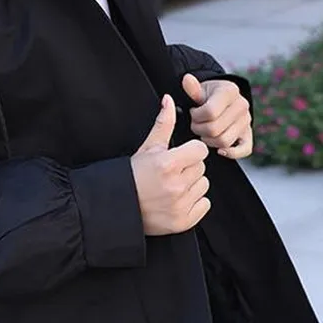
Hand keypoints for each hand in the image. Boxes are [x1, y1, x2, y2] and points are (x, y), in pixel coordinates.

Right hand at [130, 94, 210, 235]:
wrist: (118, 206)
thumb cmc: (132, 176)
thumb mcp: (147, 147)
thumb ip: (163, 124)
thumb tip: (168, 100)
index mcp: (167, 164)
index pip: (200, 150)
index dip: (190, 151)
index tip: (179, 156)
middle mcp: (175, 185)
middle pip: (201, 168)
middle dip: (189, 168)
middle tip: (171, 173)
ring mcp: (180, 205)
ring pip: (204, 185)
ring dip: (192, 185)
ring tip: (172, 186)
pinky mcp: (183, 222)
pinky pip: (204, 205)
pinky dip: (194, 203)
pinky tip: (177, 200)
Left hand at [182, 74, 252, 159]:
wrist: (219, 101)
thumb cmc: (206, 96)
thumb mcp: (198, 90)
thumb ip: (192, 88)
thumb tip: (186, 78)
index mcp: (230, 91)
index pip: (210, 112)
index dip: (196, 117)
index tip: (193, 113)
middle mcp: (242, 105)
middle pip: (215, 129)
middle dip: (199, 129)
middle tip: (195, 124)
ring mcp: (247, 121)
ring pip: (224, 141)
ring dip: (208, 140)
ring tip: (203, 132)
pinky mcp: (249, 135)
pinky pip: (244, 150)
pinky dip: (230, 152)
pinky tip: (219, 150)